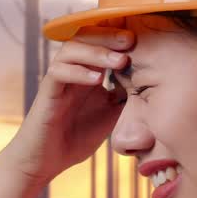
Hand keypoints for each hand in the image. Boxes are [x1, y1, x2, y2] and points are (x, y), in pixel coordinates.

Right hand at [0, 23, 133, 186]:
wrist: (46, 162)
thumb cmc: (77, 137)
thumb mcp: (111, 115)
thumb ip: (125, 96)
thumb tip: (150, 82)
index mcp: (88, 71)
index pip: (100, 42)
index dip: (118, 37)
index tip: (142, 40)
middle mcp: (72, 70)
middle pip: (85, 36)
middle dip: (109, 36)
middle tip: (130, 40)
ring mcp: (58, 79)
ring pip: (71, 50)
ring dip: (97, 52)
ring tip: (119, 61)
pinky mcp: (47, 92)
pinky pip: (58, 73)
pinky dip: (78, 73)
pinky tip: (96, 80)